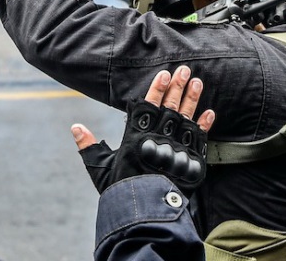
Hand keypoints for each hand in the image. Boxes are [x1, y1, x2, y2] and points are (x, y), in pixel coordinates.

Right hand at [71, 66, 213, 195]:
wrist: (144, 215)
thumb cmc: (121, 191)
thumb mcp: (101, 169)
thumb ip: (90, 147)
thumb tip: (75, 128)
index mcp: (136, 138)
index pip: (148, 106)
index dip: (157, 89)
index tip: (164, 73)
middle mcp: (158, 140)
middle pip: (170, 107)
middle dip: (177, 86)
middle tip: (184, 69)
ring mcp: (176, 149)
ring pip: (186, 118)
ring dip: (192, 99)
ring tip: (197, 81)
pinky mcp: (190, 162)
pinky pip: (199, 140)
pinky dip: (204, 126)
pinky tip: (210, 112)